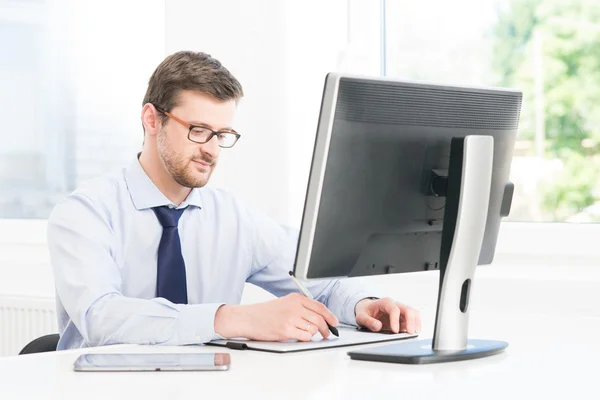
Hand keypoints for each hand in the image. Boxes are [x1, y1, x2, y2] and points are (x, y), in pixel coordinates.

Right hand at [214, 293, 338, 341]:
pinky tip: (301, 337)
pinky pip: (304, 337)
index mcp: (295, 298)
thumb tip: (318, 316)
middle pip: (319, 318)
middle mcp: (295, 307)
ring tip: (310, 335)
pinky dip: (306, 338)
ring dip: (314, 334)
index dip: (330, 316)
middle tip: (327, 333)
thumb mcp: (284, 303)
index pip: (319, 307)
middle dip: (326, 328)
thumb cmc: (265, 312)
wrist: (249, 318)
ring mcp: (291, 319)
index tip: (334, 322)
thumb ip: (300, 307)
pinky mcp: (286, 331)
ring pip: (313, 328)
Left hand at [355, 297, 420, 333]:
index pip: (394, 309)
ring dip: (416, 323)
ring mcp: (400, 310)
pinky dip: (416, 325)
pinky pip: (413, 319)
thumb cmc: (365, 311)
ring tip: (414, 333)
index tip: (395, 331)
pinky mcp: (403, 317)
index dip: (395, 320)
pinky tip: (414, 332)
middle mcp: (395, 304)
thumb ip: (368, 321)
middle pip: (407, 309)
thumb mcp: (361, 316)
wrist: (368, 309)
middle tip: (410, 333)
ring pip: (413, 313)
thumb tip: (377, 326)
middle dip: (411, 321)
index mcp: (385, 303)